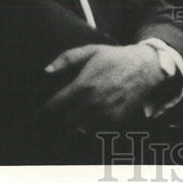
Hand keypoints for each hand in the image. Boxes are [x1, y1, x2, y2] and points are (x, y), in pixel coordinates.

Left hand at [39, 44, 166, 129]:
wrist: (145, 68)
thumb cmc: (115, 58)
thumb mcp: (90, 51)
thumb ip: (66, 59)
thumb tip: (46, 71)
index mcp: (83, 86)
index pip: (54, 107)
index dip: (42, 113)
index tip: (36, 115)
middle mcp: (92, 103)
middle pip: (63, 122)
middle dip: (55, 121)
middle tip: (50, 119)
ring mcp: (105, 114)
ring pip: (78, 129)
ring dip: (70, 126)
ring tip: (66, 121)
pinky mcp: (115, 121)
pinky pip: (94, 131)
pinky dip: (87, 128)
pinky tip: (85, 120)